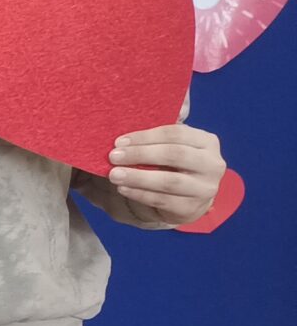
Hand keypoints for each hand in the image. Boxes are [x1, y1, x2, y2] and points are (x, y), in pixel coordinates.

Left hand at [108, 122, 224, 224]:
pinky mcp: (192, 208)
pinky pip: (163, 200)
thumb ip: (160, 134)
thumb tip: (136, 117)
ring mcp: (205, 188)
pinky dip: (140, 194)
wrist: (190, 198)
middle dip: (140, 155)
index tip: (119, 141)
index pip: (176, 133)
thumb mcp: (174, 146)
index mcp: (207, 142)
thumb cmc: (176, 165)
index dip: (146, 136)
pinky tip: (123, 188)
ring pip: (169, 181)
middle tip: (113, 157)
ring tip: (114, 174)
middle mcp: (212, 164)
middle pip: (174, 155)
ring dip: (137, 177)